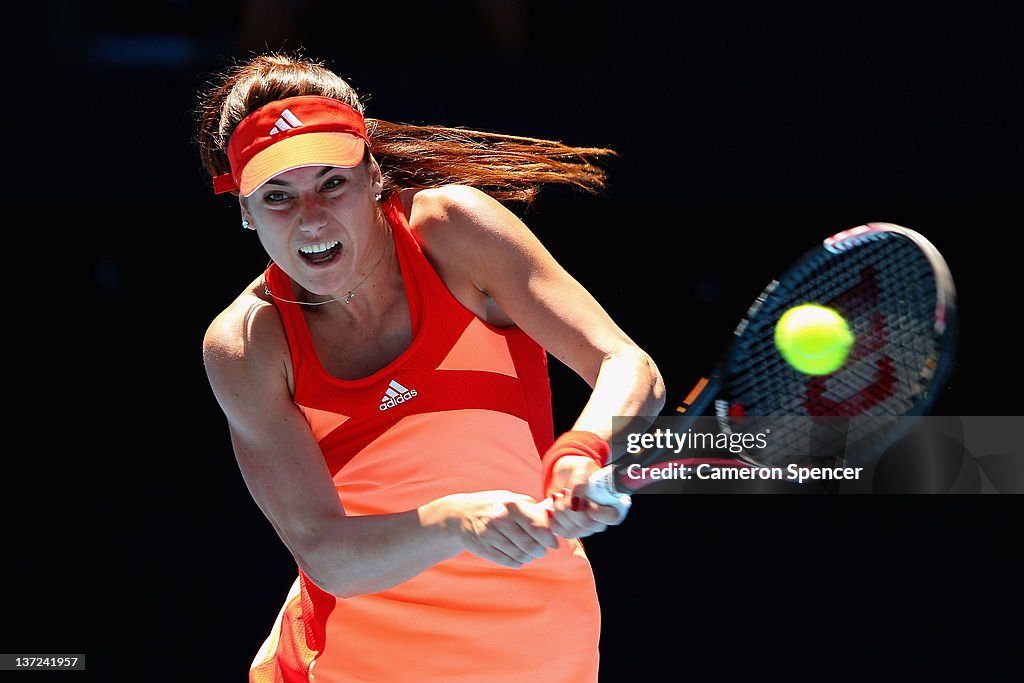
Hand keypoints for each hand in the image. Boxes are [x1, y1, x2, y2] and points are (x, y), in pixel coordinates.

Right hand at [439, 491, 558, 568]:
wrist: (460, 515)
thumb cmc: (492, 505)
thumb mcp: (510, 498)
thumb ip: (532, 507)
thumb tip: (554, 515)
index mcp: (511, 505)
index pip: (538, 527)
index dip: (549, 538)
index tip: (553, 542)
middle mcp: (500, 519)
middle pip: (530, 545)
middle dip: (540, 550)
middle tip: (541, 549)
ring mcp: (489, 535)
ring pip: (520, 555)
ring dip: (529, 557)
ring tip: (529, 552)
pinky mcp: (483, 548)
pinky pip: (508, 562)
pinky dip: (517, 562)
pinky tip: (517, 556)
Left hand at [545, 456, 627, 537]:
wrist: (564, 474)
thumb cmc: (579, 470)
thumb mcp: (582, 468)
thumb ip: (580, 483)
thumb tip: (576, 503)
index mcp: (612, 502)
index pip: (613, 517)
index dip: (598, 512)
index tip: (586, 500)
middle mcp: (601, 519)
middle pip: (588, 525)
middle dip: (570, 507)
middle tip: (565, 491)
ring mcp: (586, 528)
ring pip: (572, 530)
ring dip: (560, 511)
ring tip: (558, 496)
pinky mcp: (572, 530)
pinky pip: (561, 532)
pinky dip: (552, 518)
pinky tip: (551, 506)